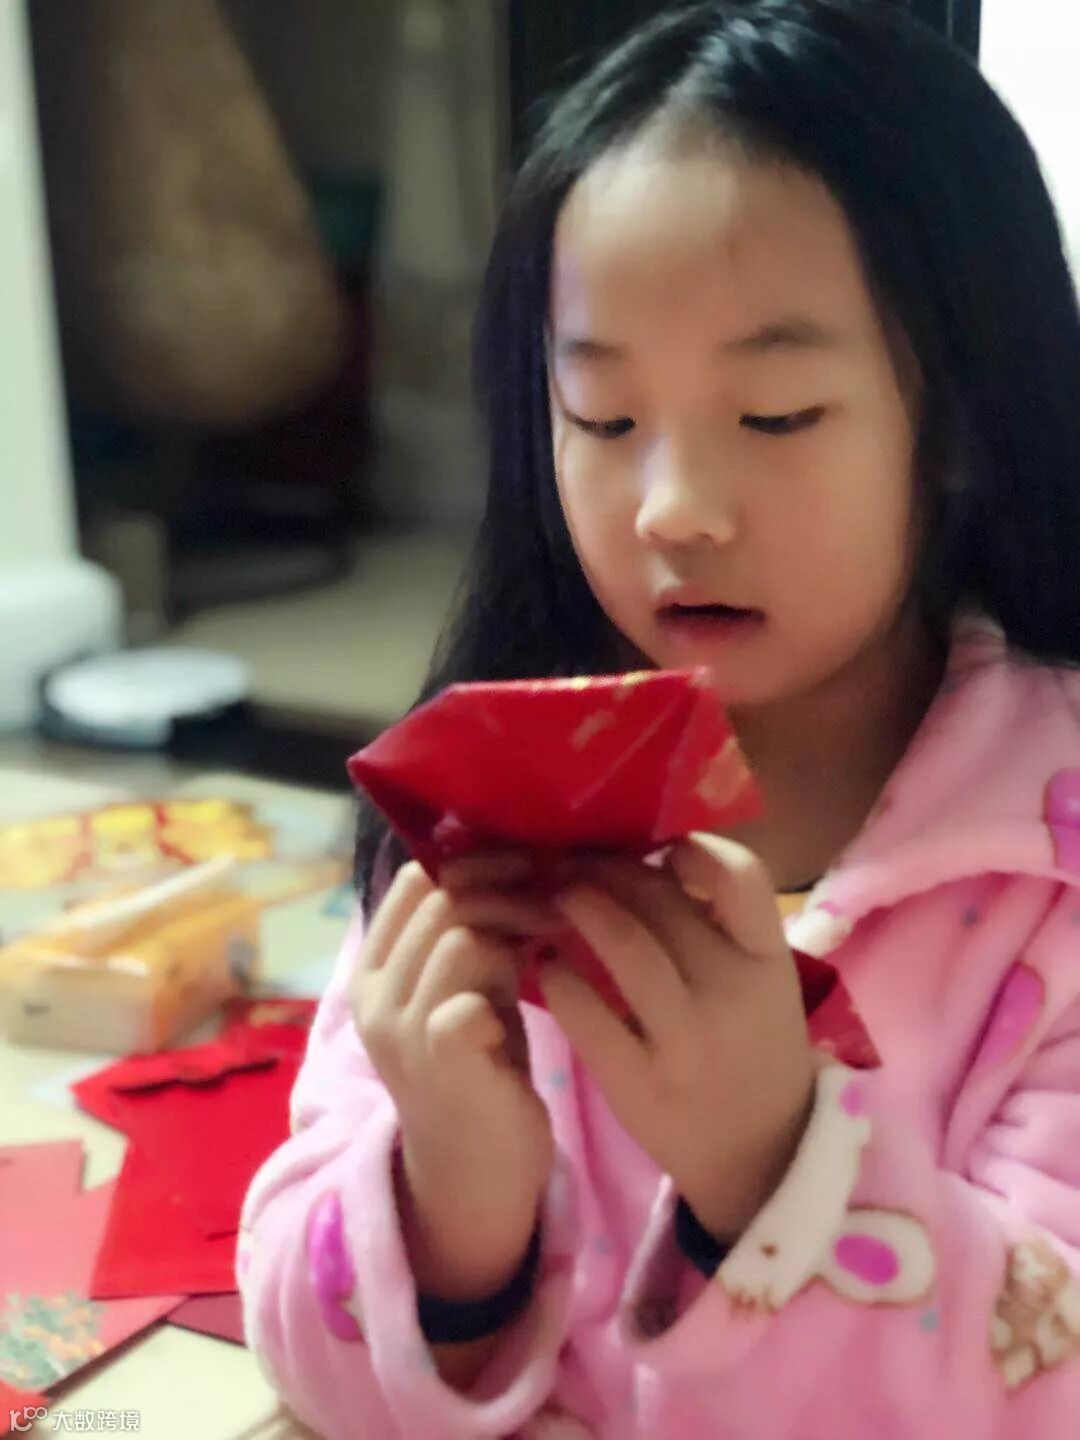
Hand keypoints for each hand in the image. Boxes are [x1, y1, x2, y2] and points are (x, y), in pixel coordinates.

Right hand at [352, 858, 559, 1295]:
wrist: (475, 1170)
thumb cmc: (481, 1066)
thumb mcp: (469, 986)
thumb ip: (473, 934)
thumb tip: (515, 861)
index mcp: (375, 969)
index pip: (414, 879)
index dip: (475, 862)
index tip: (529, 866)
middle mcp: (375, 996)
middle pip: (441, 901)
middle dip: (509, 891)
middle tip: (558, 903)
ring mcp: (401, 1032)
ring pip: (458, 940)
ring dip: (516, 935)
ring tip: (552, 943)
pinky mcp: (438, 1065)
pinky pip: (466, 999)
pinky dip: (507, 988)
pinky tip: (540, 994)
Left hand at [538, 834, 814, 1239]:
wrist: (760, 1157)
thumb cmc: (751, 1045)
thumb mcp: (760, 980)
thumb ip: (717, 922)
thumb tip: (645, 848)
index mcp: (768, 961)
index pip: (743, 877)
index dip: (695, 848)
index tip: (660, 848)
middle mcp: (732, 994)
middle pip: (664, 901)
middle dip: (609, 868)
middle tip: (576, 859)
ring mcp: (685, 1041)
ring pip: (626, 947)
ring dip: (581, 907)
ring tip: (558, 897)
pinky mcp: (638, 1084)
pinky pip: (586, 1015)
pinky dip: (557, 978)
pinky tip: (545, 965)